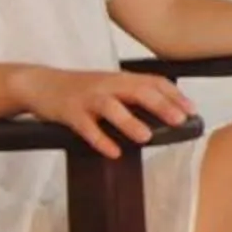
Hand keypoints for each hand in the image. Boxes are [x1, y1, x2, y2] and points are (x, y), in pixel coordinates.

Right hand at [15, 67, 196, 158]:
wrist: (39, 83)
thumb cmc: (80, 88)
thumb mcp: (109, 85)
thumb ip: (132, 95)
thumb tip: (164, 112)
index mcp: (119, 79)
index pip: (153, 82)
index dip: (173, 94)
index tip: (192, 109)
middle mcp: (106, 85)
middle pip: (137, 91)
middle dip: (160, 105)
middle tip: (179, 120)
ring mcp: (87, 98)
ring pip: (111, 107)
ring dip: (130, 122)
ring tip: (146, 137)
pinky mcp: (69, 113)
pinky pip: (86, 128)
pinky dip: (100, 140)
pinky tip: (113, 152)